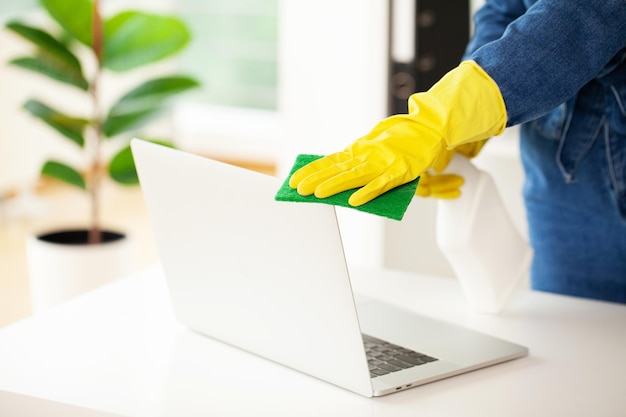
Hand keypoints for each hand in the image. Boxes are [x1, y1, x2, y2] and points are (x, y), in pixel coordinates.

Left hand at [289, 61, 505, 206]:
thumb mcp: (372, 149)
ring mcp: (384, 163)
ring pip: (356, 176)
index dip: (311, 170)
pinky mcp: (401, 170)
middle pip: (337, 169)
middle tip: (298, 188)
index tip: (293, 179)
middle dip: (316, 178)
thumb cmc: (400, 141)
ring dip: (335, 185)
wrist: (429, 127)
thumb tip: (333, 175)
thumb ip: (355, 162)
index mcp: (359, 151)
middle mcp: (367, 156)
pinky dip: (369, 192)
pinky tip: (354, 201)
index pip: (329, 161)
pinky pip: (382, 184)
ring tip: (317, 193)